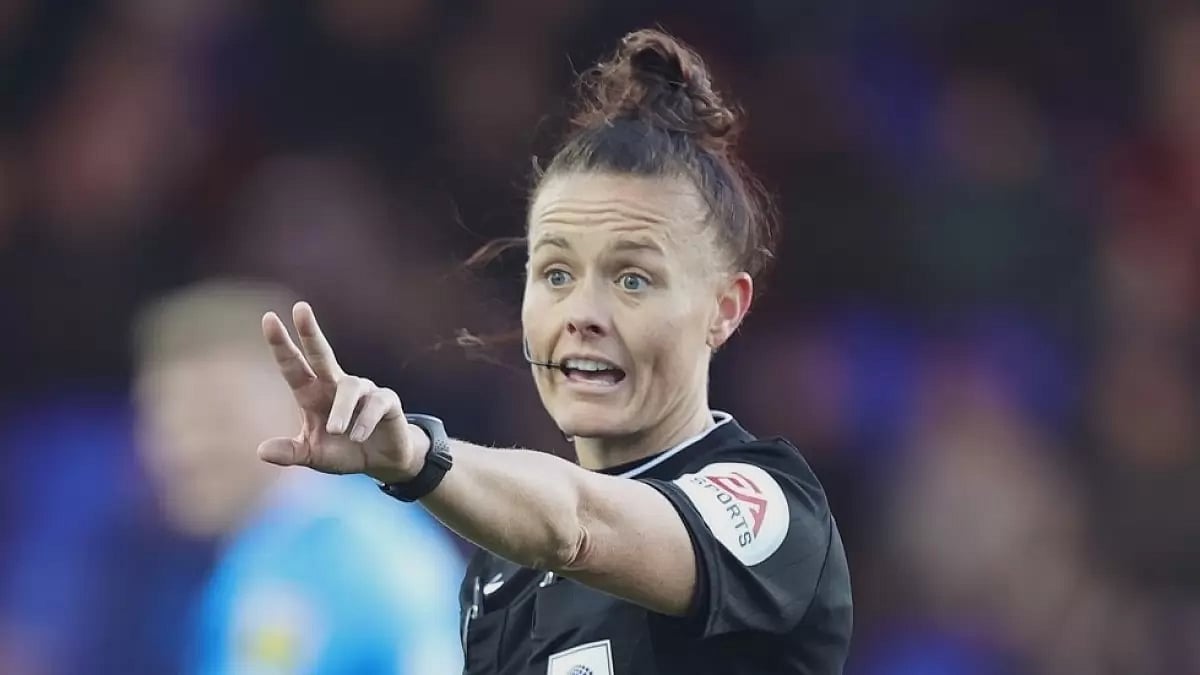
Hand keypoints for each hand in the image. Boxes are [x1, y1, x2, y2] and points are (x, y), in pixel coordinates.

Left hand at [257, 302, 428, 482]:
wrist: (381, 462)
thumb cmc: (342, 452)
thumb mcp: (313, 456)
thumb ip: (290, 453)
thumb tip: (261, 451)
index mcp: (312, 394)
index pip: (293, 366)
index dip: (281, 344)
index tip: (269, 318)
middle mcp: (335, 385)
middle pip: (321, 354)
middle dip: (310, 332)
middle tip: (300, 308)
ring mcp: (363, 390)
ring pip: (349, 387)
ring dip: (341, 409)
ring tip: (336, 430)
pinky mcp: (386, 401)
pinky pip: (375, 403)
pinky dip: (364, 421)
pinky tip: (358, 436)